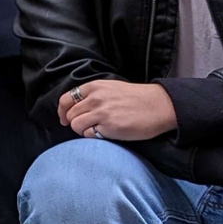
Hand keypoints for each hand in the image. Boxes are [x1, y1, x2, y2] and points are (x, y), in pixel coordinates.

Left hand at [58, 79, 176, 141]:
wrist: (159, 105)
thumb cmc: (136, 98)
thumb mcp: (111, 88)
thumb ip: (93, 95)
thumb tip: (75, 108)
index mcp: (94, 87)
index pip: (65, 100)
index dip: (63, 112)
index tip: (65, 119)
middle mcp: (96, 98)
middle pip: (70, 115)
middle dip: (75, 123)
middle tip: (87, 125)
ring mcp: (102, 112)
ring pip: (76, 126)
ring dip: (83, 130)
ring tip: (97, 129)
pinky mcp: (110, 127)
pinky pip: (89, 135)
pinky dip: (93, 136)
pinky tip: (106, 132)